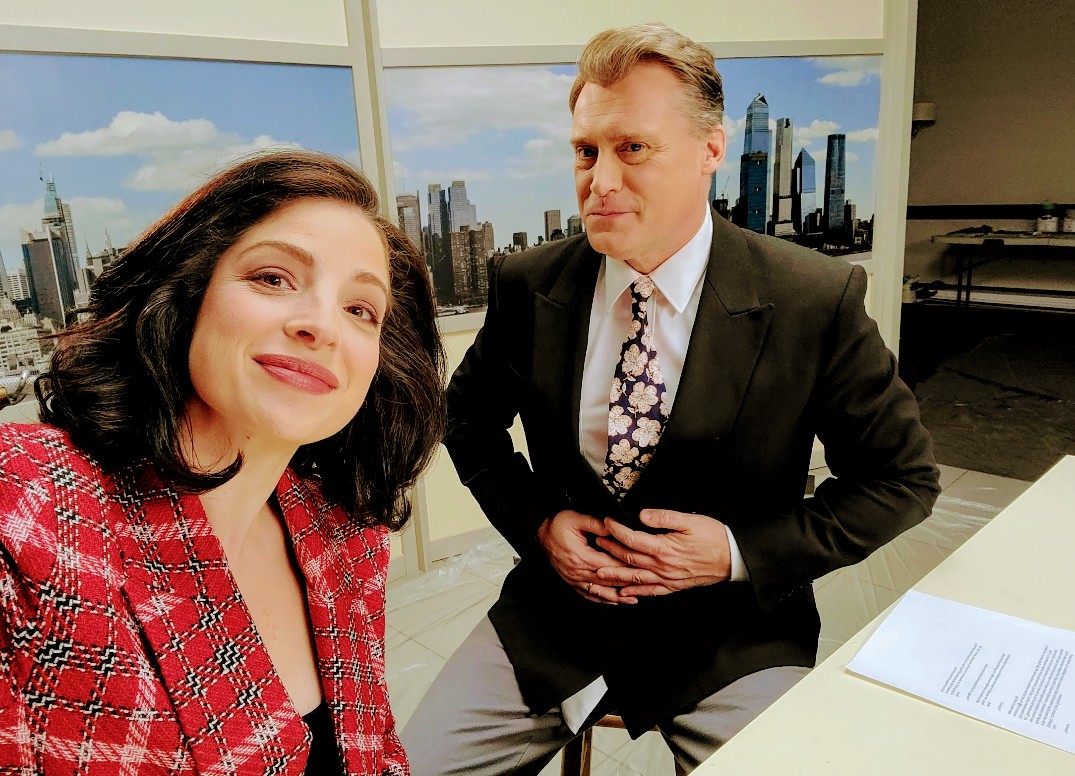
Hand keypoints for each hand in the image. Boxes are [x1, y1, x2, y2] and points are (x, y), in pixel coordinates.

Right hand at [537, 509, 637, 603]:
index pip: (610, 564)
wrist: (539, 535)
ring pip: (600, 591)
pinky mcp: (572, 582)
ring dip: (617, 596)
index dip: (627, 566)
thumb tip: (612, 526)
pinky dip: (602, 600)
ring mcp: (574, 579)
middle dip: (627, 583)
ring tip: (634, 599)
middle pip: (608, 580)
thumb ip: (595, 523)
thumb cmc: (556, 526)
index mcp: (581, 556)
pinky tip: (613, 601)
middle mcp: (578, 571)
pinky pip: (589, 595)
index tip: (642, 567)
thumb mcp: (574, 518)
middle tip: (645, 585)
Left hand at [593, 509, 730, 596]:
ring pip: (635, 578)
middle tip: (597, 543)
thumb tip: (642, 515)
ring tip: (599, 573)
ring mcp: (667, 578)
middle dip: (610, 551)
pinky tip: (625, 592)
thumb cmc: (714, 538)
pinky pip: (651, 591)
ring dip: (616, 575)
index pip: (632, 539)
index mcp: (664, 548)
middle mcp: (663, 566)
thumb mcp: (690, 520)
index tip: (606, 522)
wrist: (732, 558)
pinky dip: (636, 592)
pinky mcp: (674, 585)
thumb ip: (664, 517)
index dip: (616, 530)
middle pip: (629, 559)